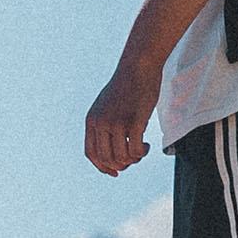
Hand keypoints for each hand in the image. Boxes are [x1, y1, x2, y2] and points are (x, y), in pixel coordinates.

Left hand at [84, 57, 159, 175]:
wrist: (138, 66)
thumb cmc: (127, 86)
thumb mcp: (107, 105)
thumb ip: (105, 124)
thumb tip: (113, 149)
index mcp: (92, 120)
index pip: (91, 153)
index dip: (102, 167)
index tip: (115, 172)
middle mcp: (101, 123)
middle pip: (106, 159)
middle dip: (121, 165)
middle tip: (133, 158)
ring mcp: (117, 123)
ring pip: (121, 158)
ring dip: (133, 159)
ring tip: (142, 149)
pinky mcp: (134, 122)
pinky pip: (135, 150)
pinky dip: (141, 152)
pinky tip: (146, 144)